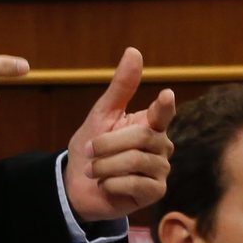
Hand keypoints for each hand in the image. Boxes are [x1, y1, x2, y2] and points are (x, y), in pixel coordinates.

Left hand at [64, 47, 174, 222]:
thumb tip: (134, 50)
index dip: (164, 105)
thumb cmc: (92, 147)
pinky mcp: (155, 192)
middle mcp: (161, 146)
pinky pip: (136, 183)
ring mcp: (161, 169)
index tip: (165, 95)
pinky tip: (105, 184)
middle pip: (142, 137)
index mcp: (149, 124)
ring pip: (137, 160)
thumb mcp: (101, 115)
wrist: (77, 185)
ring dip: (106, 165)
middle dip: (108, 144)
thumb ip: (121, 87)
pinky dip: (112, 182)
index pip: (162, 113)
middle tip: (89, 152)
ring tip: (94, 170)